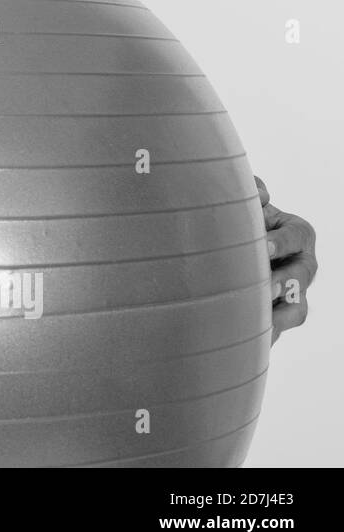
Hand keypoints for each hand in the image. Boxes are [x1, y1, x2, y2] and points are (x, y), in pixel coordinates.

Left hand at [257, 176, 316, 345]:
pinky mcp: (280, 315)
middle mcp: (301, 264)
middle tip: (265, 285)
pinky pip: (280, 328)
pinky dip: (269, 334)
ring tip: (261, 319)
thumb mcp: (248, 202)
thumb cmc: (242, 220)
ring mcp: (294, 293)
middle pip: (301, 275)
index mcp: (296, 233)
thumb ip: (254, 191)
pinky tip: (253, 339)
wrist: (229, 249)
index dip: (281, 241)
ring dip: (280, 314)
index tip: (264, 246)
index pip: (295, 236)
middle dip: (284, 279)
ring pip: (297, 308)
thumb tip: (261, 195)